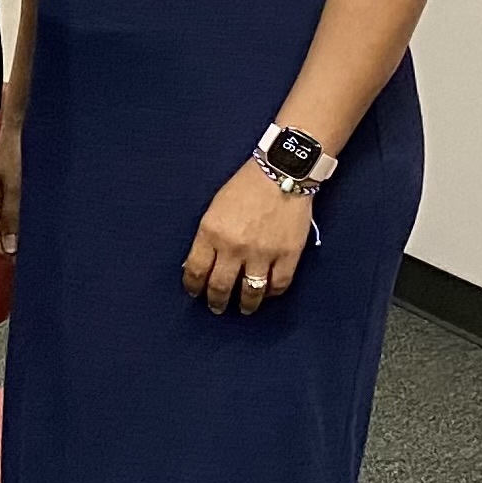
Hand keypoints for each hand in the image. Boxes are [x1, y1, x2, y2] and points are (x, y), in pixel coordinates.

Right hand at [0, 121, 21, 256]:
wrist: (21, 130)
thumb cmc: (14, 153)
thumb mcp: (15, 187)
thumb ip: (12, 217)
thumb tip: (9, 246)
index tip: (14, 259)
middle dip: (8, 245)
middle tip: (25, 257)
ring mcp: (2, 195)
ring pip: (6, 223)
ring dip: (16, 235)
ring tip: (32, 245)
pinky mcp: (14, 191)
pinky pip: (15, 213)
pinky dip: (23, 223)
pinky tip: (35, 227)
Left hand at [182, 159, 314, 314]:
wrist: (281, 174)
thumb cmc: (244, 187)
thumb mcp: (215, 209)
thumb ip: (208, 237)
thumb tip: (200, 263)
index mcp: (211, 232)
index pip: (196, 270)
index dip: (193, 286)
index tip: (194, 292)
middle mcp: (234, 247)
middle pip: (220, 286)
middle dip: (215, 301)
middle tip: (215, 307)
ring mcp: (262, 253)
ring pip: (250, 292)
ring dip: (244, 305)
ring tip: (242, 309)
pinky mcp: (288, 255)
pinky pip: (278, 285)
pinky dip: (271, 294)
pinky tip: (266, 294)